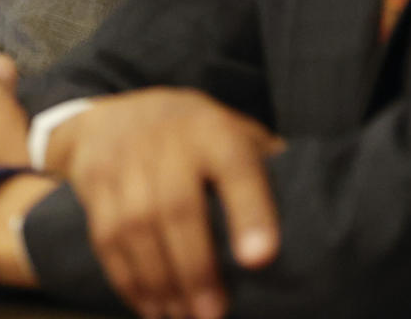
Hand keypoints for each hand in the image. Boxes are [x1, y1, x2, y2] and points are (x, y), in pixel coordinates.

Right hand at [50, 88, 283, 318]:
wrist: (114, 113)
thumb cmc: (195, 136)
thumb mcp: (234, 133)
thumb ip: (266, 167)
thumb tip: (317, 217)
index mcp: (213, 131)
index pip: (236, 168)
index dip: (249, 213)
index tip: (261, 259)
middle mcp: (165, 140)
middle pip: (176, 207)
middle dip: (195, 267)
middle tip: (212, 314)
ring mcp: (123, 158)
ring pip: (135, 226)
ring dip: (159, 281)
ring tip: (179, 318)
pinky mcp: (93, 181)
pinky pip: (105, 237)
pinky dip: (126, 279)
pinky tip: (148, 306)